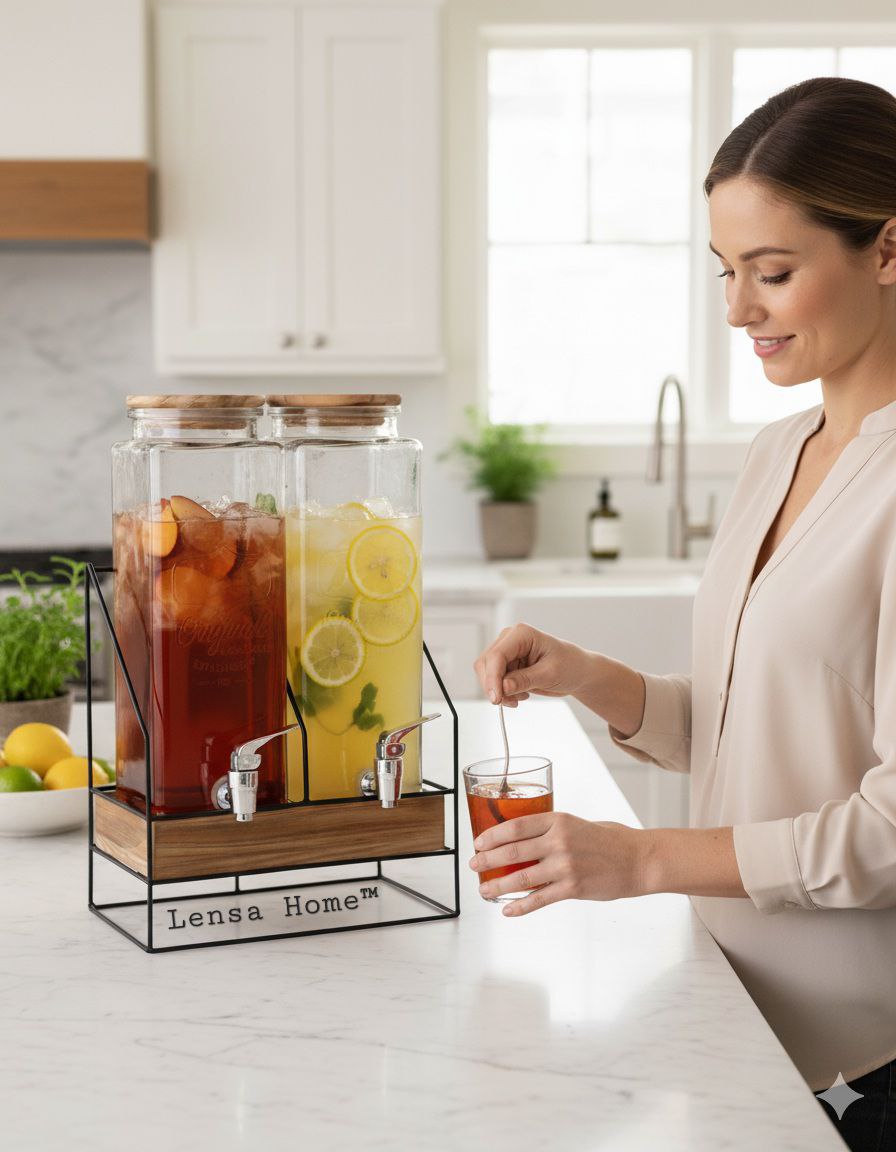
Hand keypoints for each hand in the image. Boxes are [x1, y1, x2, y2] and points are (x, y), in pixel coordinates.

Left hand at [468, 811, 646, 915]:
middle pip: (513, 851)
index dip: (493, 835)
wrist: (638, 860)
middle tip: (475, 866)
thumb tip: (522, 842)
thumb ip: (552, 831)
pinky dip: (520, 906)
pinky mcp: (573, 888)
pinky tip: (508, 910)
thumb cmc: (609, 840)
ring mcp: (565, 865)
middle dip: (488, 860)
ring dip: (497, 885)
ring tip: (484, 890)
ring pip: (521, 877)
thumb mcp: (577, 824)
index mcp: (558, 820)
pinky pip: (539, 899)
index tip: (479, 842)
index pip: (516, 826)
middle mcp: (559, 841)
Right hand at [474, 623, 593, 706]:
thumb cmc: (570, 665)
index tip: (496, 698)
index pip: (497, 655)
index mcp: (521, 634)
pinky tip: (521, 695)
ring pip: (487, 674)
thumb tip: (503, 686)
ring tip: (521, 697)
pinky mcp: (507, 665)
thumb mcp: (550, 674)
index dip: (492, 678)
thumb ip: (525, 680)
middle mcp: (510, 640)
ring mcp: (507, 652)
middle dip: (494, 686)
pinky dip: (504, 692)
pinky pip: (494, 681)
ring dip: (499, 691)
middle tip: (509, 702)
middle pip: (486, 664)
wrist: (578, 671)